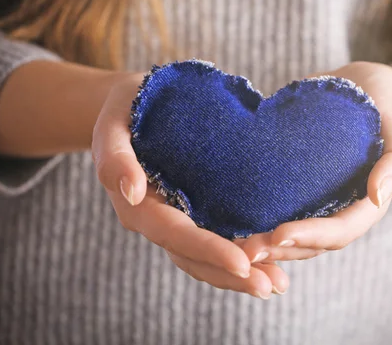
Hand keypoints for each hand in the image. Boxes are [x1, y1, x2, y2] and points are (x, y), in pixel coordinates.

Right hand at [91, 73, 288, 297]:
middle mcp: (159, 220)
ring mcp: (178, 218)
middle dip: (233, 274)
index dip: (208, 250)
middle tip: (273, 285)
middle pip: (195, 257)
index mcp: (139, 207)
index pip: (175, 234)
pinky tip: (273, 259)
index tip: (243, 264)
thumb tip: (133, 193)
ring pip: (208, 257)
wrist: (135, 105)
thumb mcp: (112, 125)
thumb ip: (115, 157)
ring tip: (279, 283)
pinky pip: (218, 238)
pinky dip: (243, 253)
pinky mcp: (196, 210)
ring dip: (242, 273)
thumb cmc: (126, 109)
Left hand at [237, 61, 391, 263]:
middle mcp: (341, 207)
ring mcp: (318, 199)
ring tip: (234, 245)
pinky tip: (228, 222)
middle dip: (279, 249)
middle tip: (245, 251)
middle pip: (311, 242)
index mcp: (368, 203)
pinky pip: (277, 209)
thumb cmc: (387, 104)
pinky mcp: (297, 186)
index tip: (278, 236)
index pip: (340, 230)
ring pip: (291, 233)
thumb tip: (377, 196)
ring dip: (264, 243)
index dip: (310, 236)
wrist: (364, 86)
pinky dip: (257, 220)